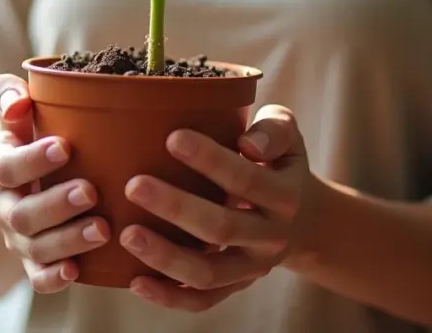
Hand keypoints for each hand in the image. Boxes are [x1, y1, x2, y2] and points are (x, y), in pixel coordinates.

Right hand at [0, 74, 111, 293]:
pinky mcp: (32, 261)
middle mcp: (3, 206)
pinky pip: (37, 277)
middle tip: (91, 191)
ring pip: (35, 247)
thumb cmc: (26, 138)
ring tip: (103, 229)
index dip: (33, 160)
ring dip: (67, 240)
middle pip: (22, 214)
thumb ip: (8, 95)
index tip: (65, 147)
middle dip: (56, 205)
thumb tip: (18, 101)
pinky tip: (77, 272)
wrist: (15, 187)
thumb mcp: (13, 114)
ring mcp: (17, 238)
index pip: (7, 167)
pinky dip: (53, 278)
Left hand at [120, 104, 312, 310]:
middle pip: (222, 228)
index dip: (210, 160)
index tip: (172, 138)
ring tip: (127, 235)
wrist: (303, 218)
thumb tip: (248, 144)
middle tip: (134, 186)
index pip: (246, 179)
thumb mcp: (288, 135)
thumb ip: (273, 130)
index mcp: (284, 196)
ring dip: (166, 257)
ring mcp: (252, 268)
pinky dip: (169, 297)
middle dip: (175, 207)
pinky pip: (202, 300)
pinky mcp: (235, 286)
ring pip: (208, 273)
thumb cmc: (277, 162)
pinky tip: (136, 281)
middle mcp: (271, 237)